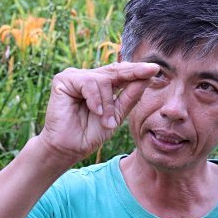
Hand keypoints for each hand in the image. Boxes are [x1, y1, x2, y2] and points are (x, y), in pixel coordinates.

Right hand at [37, 62, 158, 163]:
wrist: (70, 148)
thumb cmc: (90, 134)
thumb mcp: (117, 115)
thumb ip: (130, 96)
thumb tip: (146, 77)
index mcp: (101, 84)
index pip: (121, 73)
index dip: (137, 71)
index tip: (155, 69)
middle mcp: (88, 77)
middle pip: (115, 70)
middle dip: (133, 73)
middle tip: (151, 71)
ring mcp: (75, 77)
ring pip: (102, 80)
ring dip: (107, 103)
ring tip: (106, 120)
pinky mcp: (63, 80)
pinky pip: (87, 83)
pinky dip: (95, 99)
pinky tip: (96, 111)